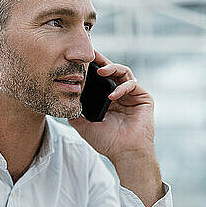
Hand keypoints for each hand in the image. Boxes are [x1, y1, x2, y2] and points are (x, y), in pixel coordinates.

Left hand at [68, 49, 154, 166]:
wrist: (125, 153)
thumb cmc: (107, 142)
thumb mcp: (84, 126)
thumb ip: (75, 112)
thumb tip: (63, 101)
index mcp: (107, 100)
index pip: (99, 79)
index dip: (91, 70)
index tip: (79, 61)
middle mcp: (120, 95)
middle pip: (111, 71)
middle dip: (101, 61)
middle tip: (90, 54)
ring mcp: (132, 96)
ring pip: (123, 72)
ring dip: (111, 68)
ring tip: (100, 70)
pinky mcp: (143, 98)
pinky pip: (132, 84)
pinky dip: (122, 87)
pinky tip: (112, 95)